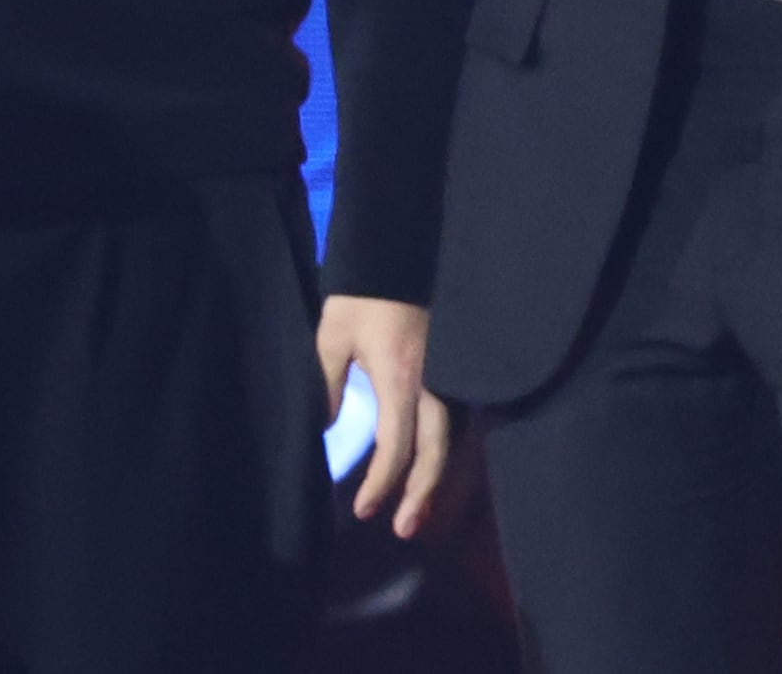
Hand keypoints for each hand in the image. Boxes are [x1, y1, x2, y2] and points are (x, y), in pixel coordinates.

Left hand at [316, 294, 451, 537]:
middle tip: (401, 530)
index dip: (382, 482)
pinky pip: (456, 421)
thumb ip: (327, 383)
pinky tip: (430, 469)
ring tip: (417, 512)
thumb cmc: (361, 293)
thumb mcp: (332, 335)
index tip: (363, 510)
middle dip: (420, 495)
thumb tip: (324, 430)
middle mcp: (436, 383)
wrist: (400, 250)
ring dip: (436, 478)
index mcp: (403, 377)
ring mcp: (452, 376)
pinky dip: (444, 451)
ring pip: (452, 440)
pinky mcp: (457, 369)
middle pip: (436, 453)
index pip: (397, 446)